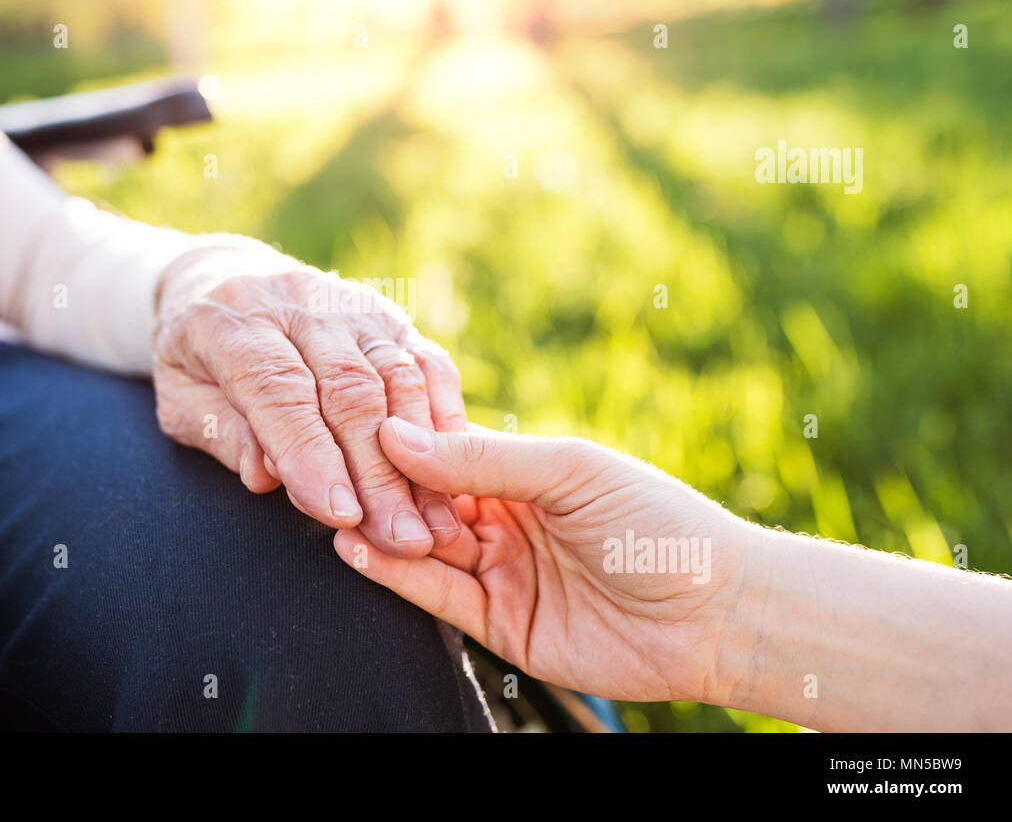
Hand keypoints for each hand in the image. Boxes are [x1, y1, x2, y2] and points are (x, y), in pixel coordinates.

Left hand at [152, 246, 465, 556]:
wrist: (220, 280)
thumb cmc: (198, 361)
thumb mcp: (182, 402)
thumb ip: (223, 436)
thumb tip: (267, 477)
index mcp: (232, 324)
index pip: (279, 391)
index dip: (311, 455)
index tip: (341, 516)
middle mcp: (297, 304)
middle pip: (348, 388)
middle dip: (379, 472)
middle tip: (402, 539)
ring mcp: (348, 305)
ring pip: (396, 376)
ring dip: (424, 457)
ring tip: (435, 524)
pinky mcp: (387, 315)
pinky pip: (426, 362)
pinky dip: (445, 418)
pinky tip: (454, 474)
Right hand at [334, 418, 758, 703]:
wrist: (716, 614)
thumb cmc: (657, 525)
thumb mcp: (569, 472)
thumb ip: (483, 458)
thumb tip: (397, 435)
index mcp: (525, 472)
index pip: (446, 452)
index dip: (403, 441)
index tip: (352, 422)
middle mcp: (505, 519)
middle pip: (426, 500)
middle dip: (383, 487)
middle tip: (331, 471)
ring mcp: (501, 572)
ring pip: (422, 547)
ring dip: (380, 528)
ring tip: (331, 508)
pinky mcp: (500, 624)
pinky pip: (437, 596)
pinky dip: (395, 574)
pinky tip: (357, 548)